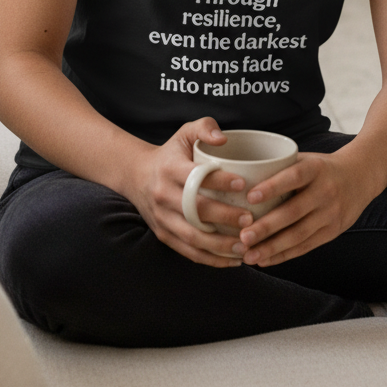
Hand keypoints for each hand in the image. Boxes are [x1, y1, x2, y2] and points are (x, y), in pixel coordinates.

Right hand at [128, 117, 254, 267]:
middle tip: (250, 219)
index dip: (220, 181)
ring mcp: (162, 219)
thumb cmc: (171, 153)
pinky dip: (211, 259)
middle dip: (224, 217)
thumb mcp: (184, 132)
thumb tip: (223, 139)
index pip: (195, 176)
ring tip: (245, 245)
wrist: (136, 176)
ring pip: (192, 237)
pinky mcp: (164, 236)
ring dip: (220, 245)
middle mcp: (163, 195)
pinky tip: (233, 259)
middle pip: (195, 211)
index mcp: (170, 168)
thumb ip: (205, 127)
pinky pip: (189, 252)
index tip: (244, 185)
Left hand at [233, 150, 375, 268]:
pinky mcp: (332, 232)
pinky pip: (305, 246)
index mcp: (316, 169)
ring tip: (249, 255)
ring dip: (272, 248)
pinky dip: (284, 255)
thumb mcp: (307, 159)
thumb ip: (281, 167)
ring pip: (299, 235)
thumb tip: (241, 177)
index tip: (250, 197)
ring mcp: (330, 214)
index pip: (294, 177)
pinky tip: (265, 260)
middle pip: (294, 212)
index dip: (273, 186)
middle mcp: (325, 192)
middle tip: (243, 237)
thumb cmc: (322, 167)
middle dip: (267, 227)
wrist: (361, 176)